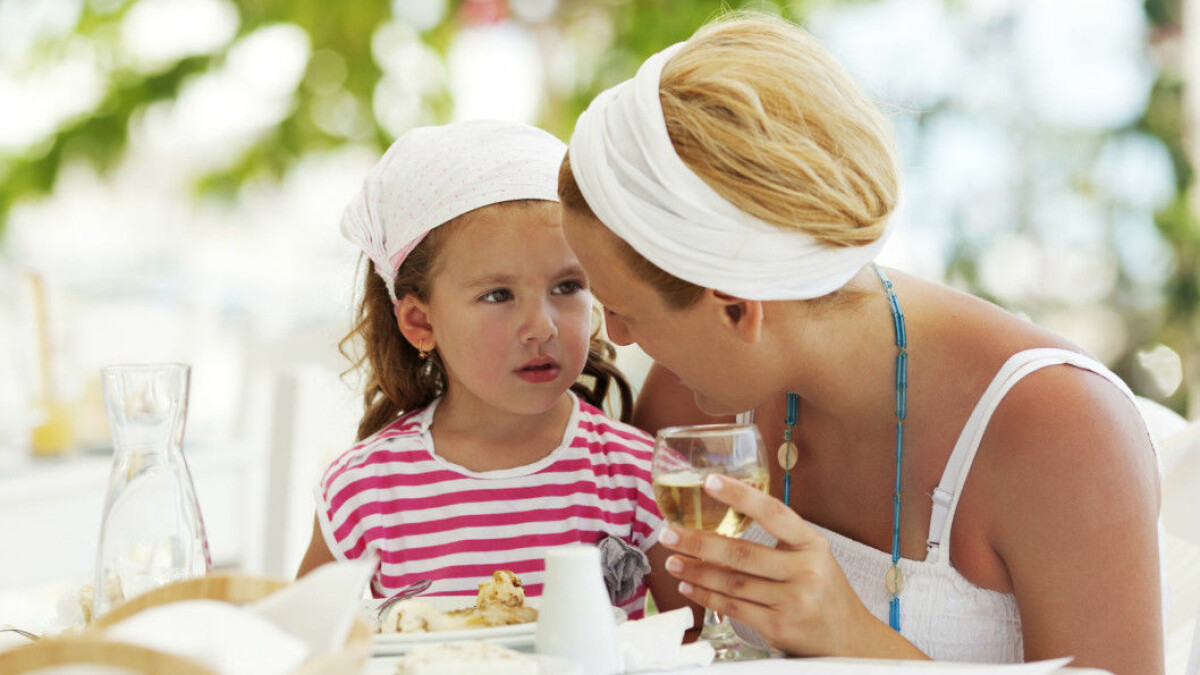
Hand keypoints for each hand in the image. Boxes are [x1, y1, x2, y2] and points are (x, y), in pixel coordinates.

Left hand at [658, 474, 921, 657]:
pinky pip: (734, 608)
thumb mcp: (813, 556)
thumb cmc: (824, 591)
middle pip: (741, 552)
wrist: (850, 639)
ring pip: (732, 582)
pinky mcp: (779, 627)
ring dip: (696, 570)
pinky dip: (706, 596)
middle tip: (668, 533)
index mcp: (812, 544)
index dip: (740, 496)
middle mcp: (805, 571)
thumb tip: (728, 513)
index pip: (773, 512)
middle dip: (698, 542)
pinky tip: (689, 586)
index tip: (709, 482)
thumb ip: (780, 538)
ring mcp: (793, 601)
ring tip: (672, 560)